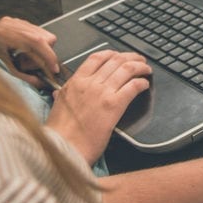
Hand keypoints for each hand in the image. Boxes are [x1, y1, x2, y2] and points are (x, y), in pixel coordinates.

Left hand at [0, 16, 58, 88]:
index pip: (38, 42)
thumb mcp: (6, 74)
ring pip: (43, 34)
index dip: (49, 56)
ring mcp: (14, 22)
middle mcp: (11, 24)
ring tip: (22, 59)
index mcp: (6, 34)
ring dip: (38, 50)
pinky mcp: (15, 22)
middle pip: (44, 37)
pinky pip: (36, 32)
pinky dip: (33, 45)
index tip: (53, 69)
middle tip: (29, 65)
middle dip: (43, 54)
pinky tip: (22, 52)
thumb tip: (44, 84)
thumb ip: (27, 79)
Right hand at [46, 50, 150, 164]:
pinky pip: (133, 86)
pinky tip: (144, 85)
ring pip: (126, 69)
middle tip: (139, 60)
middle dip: (131, 57)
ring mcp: (102, 93)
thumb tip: (58, 92)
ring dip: (140, 67)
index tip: (119, 55)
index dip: (112, 53)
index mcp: (75, 82)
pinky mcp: (114, 106)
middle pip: (115, 60)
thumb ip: (61, 96)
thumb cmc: (59, 134)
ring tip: (146, 70)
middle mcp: (89, 84)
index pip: (96, 57)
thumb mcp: (56, 107)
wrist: (63, 149)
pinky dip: (141, 83)